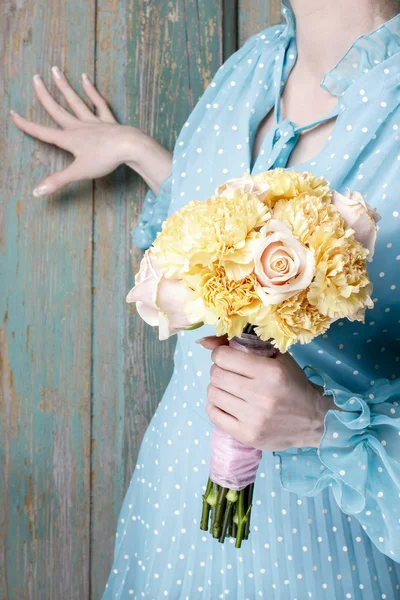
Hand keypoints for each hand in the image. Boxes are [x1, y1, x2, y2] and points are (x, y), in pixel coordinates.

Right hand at [9, 66, 148, 195]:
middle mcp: (79, 127)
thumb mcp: (79, 172)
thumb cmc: (105, 160)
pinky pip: (98, 103)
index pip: (43, 132)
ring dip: (64, 86)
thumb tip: (36, 192)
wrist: (130, 146)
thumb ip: (57, 181)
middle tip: (35, 78)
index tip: (13, 114)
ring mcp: (94, 121)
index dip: (27, 125)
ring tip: (55, 70)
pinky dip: (91, 91)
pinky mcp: (108, 121)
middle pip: (58, 109)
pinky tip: (85, 79)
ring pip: (76, 101)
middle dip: (44, 95)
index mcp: (69, 139)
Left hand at [197, 335, 336, 450]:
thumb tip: (204, 341)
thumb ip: (243, 344)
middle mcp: (261, 395)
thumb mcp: (276, 357)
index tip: (228, 357)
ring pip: (213, 394)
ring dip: (217, 388)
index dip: (220, 354)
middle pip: (216, 376)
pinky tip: (228, 404)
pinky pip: (213, 415)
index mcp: (270, 372)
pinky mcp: (247, 435)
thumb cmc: (293, 384)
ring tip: (230, 389)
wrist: (313, 420)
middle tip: (229, 373)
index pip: (223, 357)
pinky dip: (216, 406)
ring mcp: (253, 418)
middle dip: (218, 370)